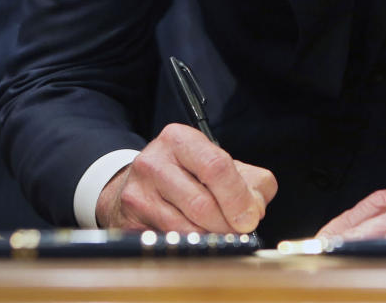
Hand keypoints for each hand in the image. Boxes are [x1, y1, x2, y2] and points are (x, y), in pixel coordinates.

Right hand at [95, 124, 276, 233]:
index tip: (250, 218)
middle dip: (227, 224)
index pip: (215, 166)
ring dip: (211, 238)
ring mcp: (139, 193)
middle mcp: (155, 162)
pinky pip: (171, 241)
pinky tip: (198, 239)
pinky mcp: (129, 221)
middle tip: (238, 232)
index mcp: (180, 139)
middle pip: (201, 203)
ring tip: (220, 235)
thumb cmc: (187, 173)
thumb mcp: (218, 164)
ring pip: (186, 228)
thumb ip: (250, 181)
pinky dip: (191, 246)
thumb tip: (255, 209)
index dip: (237, 197)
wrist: (138, 184)